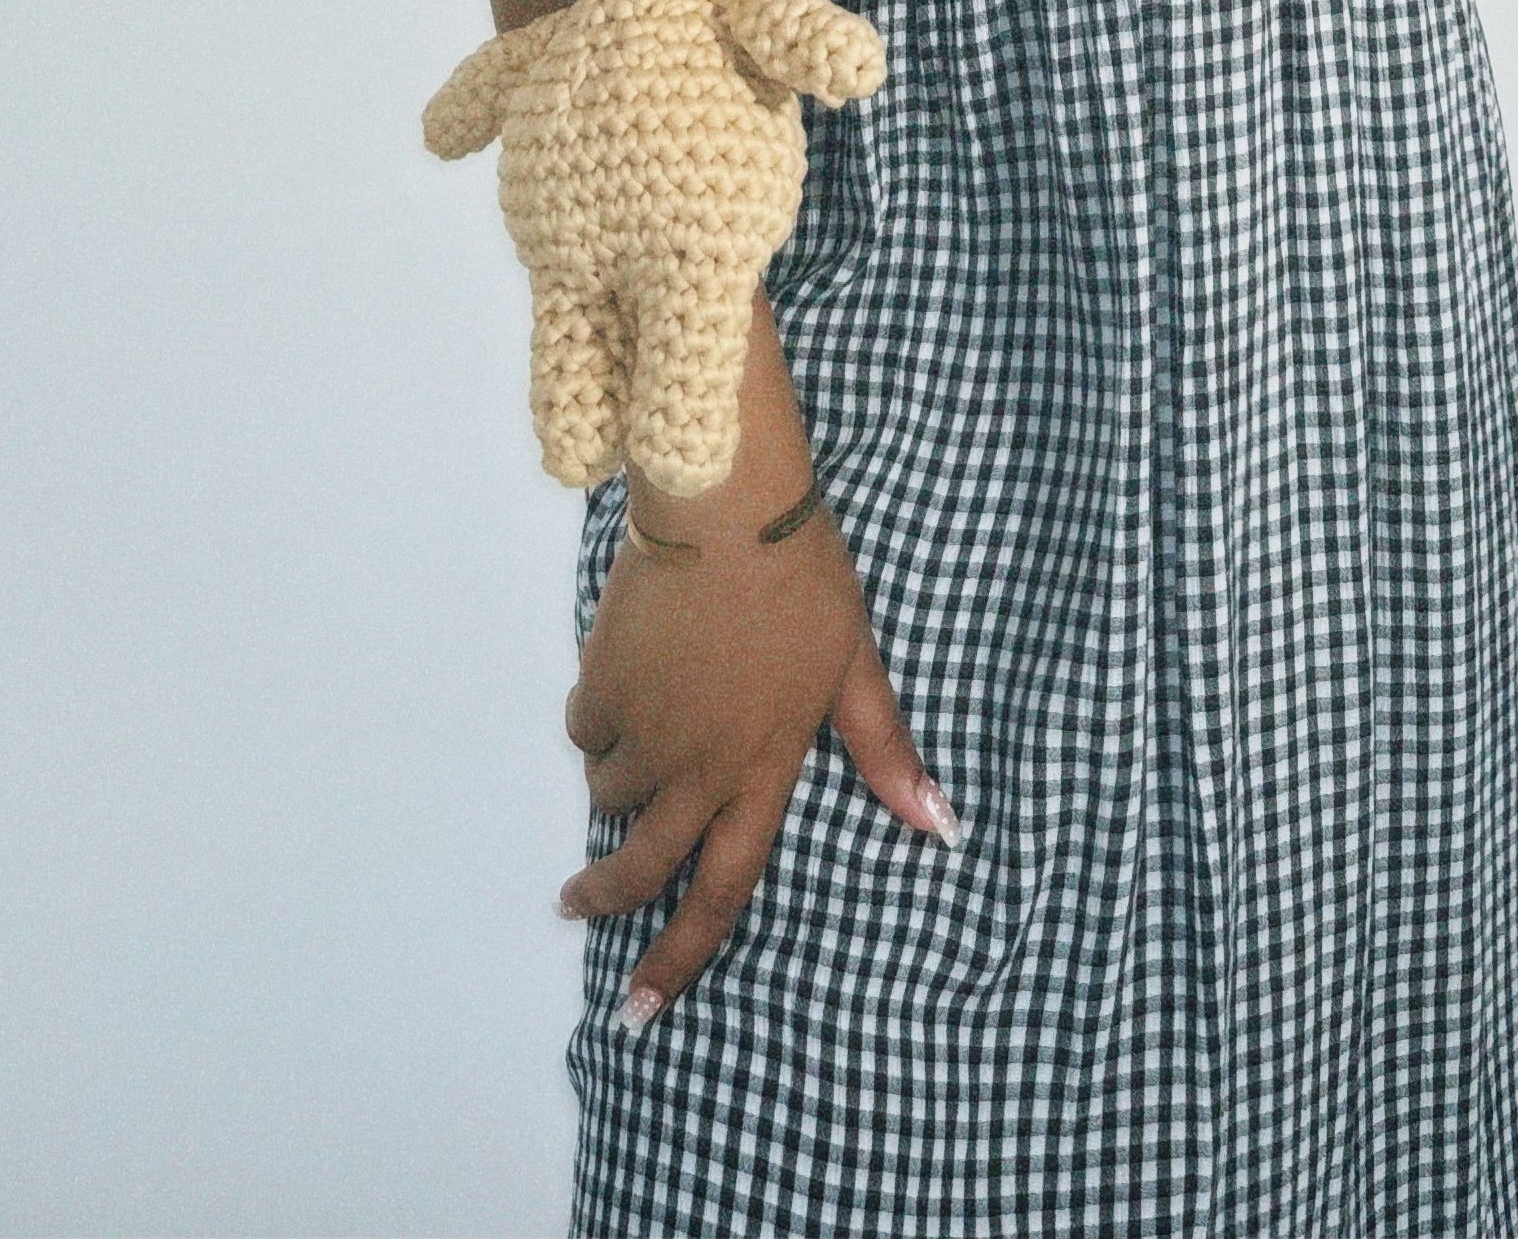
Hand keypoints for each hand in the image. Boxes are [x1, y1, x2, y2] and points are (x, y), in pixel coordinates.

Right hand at [560, 490, 958, 1028]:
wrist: (728, 507)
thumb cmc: (804, 580)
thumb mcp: (855, 664)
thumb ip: (884, 749)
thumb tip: (940, 827)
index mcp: (765, 772)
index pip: (724, 892)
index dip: (680, 959)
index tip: (640, 1010)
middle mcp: (700, 770)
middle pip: (643, 867)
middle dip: (605, 900)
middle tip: (578, 904)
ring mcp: (646, 732)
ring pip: (610, 791)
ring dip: (617, 778)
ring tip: (642, 724)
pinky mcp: (602, 688)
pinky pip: (585, 727)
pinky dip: (598, 715)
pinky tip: (626, 672)